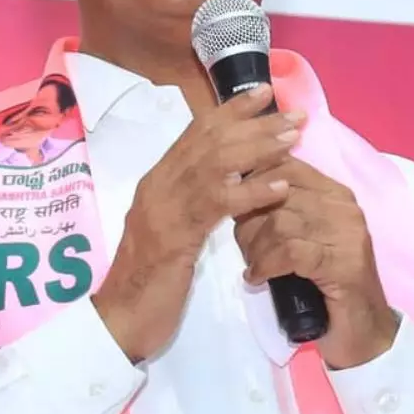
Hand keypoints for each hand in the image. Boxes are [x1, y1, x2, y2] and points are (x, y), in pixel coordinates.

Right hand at [93, 84, 304, 362]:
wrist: (120, 320)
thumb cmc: (149, 281)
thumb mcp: (173, 232)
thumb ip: (193, 204)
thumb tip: (228, 180)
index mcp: (157, 182)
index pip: (196, 133)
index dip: (231, 110)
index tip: (264, 94)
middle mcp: (158, 186)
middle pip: (209, 139)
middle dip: (254, 122)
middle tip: (292, 113)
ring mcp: (164, 208)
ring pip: (215, 163)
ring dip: (259, 147)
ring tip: (293, 138)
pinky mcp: (175, 236)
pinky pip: (217, 203)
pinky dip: (252, 191)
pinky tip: (279, 185)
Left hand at [234, 157, 400, 369]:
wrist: (363, 332)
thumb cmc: (324, 286)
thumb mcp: (302, 240)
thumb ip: (282, 213)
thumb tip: (237, 193)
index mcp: (334, 194)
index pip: (284, 166)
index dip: (251, 184)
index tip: (237, 209)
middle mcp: (343, 206)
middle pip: (276, 193)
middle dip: (247, 222)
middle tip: (245, 249)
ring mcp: (346, 234)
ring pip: (279, 222)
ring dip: (254, 247)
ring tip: (254, 265)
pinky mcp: (343, 263)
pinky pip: (290, 251)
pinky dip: (266, 265)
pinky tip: (258, 278)